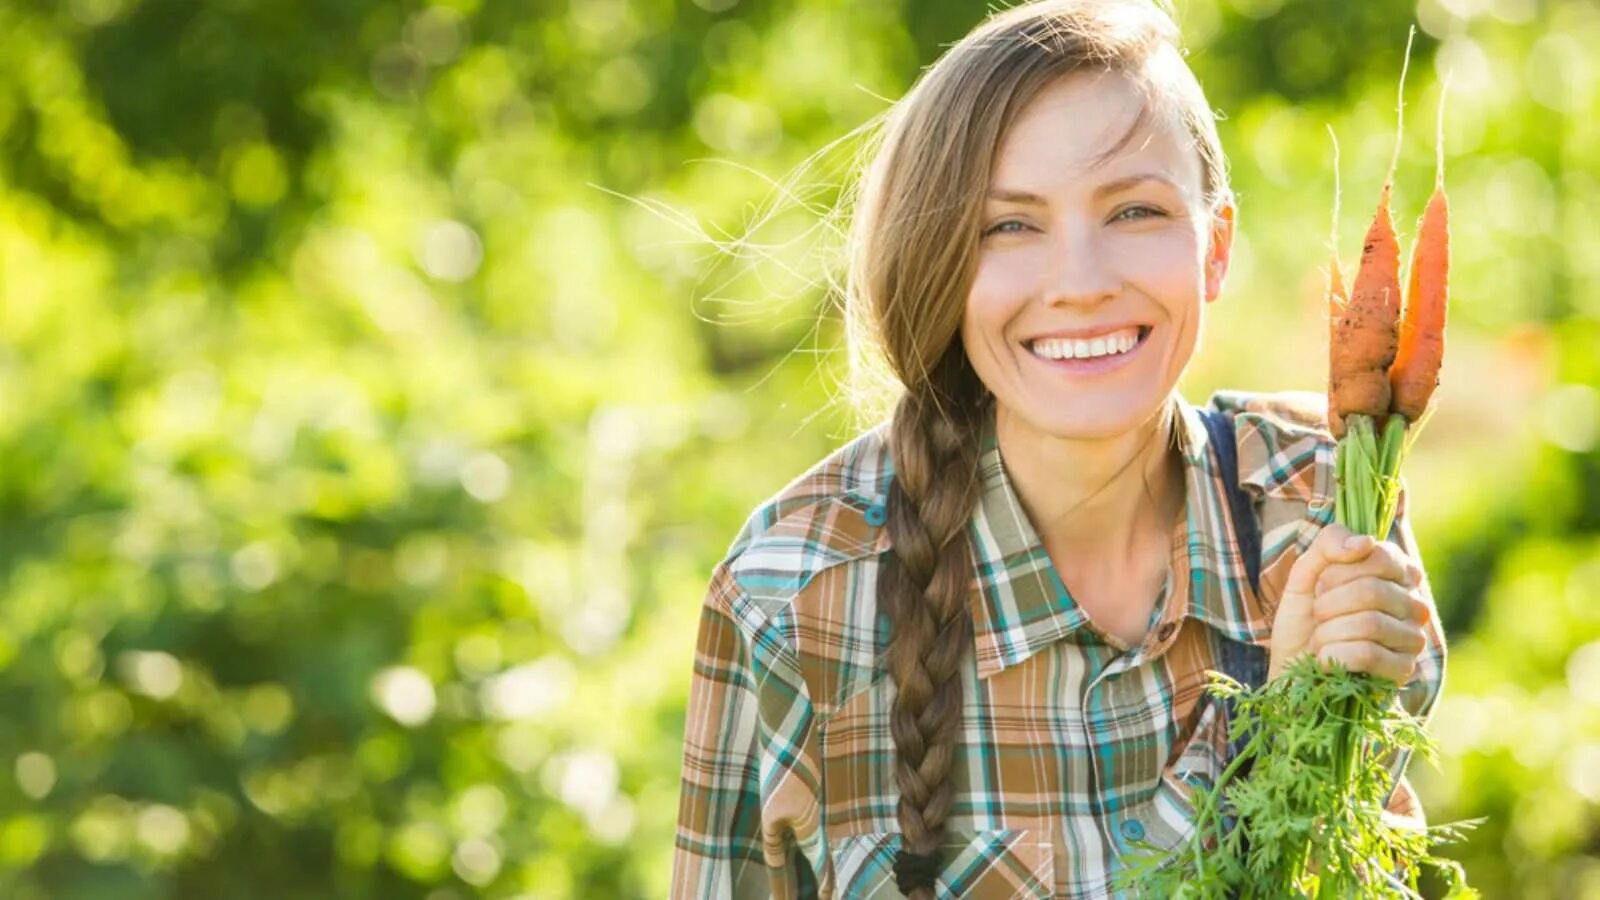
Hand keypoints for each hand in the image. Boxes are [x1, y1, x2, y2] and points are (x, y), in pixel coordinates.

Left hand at [1267, 523, 1430, 683]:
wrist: (1291, 668)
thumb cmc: (1304, 619)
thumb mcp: (1306, 573)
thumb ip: (1330, 544)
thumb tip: (1365, 543)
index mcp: (1397, 573)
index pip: (1379, 555)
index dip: (1337, 572)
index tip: (1322, 585)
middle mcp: (1414, 603)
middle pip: (1371, 591)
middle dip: (1327, 605)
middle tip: (1318, 617)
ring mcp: (1413, 638)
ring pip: (1370, 624)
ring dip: (1327, 633)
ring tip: (1321, 640)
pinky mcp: (1403, 671)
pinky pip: (1368, 654)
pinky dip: (1333, 656)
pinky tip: (1326, 661)